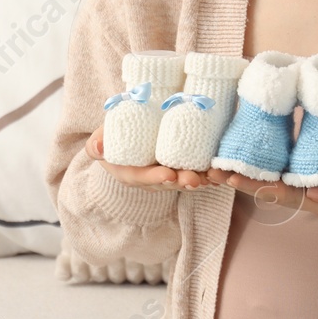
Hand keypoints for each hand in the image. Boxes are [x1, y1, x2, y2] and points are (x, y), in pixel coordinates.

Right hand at [85, 125, 210, 191]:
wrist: (127, 134)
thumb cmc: (112, 137)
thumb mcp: (101, 138)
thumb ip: (97, 144)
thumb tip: (97, 147)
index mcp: (130, 173)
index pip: (142, 178)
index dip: (155, 177)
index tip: (168, 175)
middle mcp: (150, 178)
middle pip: (167, 184)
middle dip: (182, 182)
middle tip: (195, 179)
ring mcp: (167, 175)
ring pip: (184, 180)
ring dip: (200, 180)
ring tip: (213, 177)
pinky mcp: (181, 168)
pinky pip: (195, 172)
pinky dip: (208, 173)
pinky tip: (220, 171)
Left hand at [205, 145, 317, 220]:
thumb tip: (317, 198)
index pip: (283, 195)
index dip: (256, 185)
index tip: (232, 177)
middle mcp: (313, 194)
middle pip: (270, 186)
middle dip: (241, 177)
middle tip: (211, 168)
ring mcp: (313, 180)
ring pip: (274, 174)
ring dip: (248, 167)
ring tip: (219, 157)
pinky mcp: (316, 164)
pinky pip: (287, 161)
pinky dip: (266, 154)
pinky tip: (249, 142)